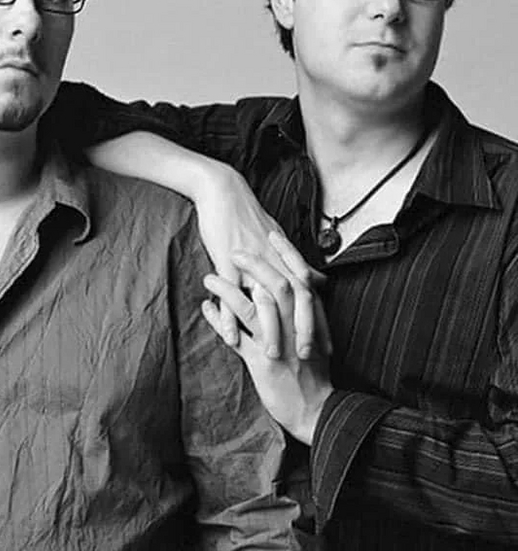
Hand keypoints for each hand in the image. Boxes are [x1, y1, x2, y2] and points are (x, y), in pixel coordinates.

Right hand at [193, 163, 322, 354]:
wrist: (224, 193)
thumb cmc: (249, 216)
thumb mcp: (278, 238)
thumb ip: (298, 264)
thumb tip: (318, 280)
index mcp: (286, 258)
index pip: (310, 294)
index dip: (320, 321)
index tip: (327, 346)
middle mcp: (273, 262)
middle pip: (295, 301)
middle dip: (302, 331)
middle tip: (305, 357)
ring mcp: (250, 263)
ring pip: (265, 301)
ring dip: (270, 331)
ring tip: (271, 356)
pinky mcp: (226, 262)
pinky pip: (230, 294)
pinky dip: (230, 318)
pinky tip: (232, 338)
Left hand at [202, 249, 332, 444]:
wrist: (316, 412)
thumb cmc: (314, 376)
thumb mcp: (313, 339)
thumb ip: (306, 313)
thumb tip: (306, 289)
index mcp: (309, 318)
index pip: (299, 277)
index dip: (285, 254)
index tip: (272, 233)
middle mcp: (295, 328)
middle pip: (277, 285)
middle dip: (255, 264)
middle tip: (236, 247)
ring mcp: (278, 344)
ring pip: (253, 309)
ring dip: (228, 290)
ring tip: (209, 276)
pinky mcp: (262, 363)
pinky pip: (237, 337)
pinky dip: (220, 321)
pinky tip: (205, 308)